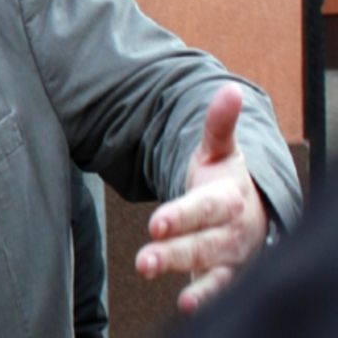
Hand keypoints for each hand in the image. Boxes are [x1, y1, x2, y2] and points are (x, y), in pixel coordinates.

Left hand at [134, 83, 268, 313]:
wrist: (253, 210)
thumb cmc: (226, 178)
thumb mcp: (222, 150)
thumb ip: (219, 124)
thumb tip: (227, 89)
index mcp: (228, 198)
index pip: (204, 209)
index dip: (181, 217)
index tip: (155, 225)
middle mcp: (232, 231)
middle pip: (203, 245)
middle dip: (174, 254)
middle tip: (143, 261)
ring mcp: (230, 257)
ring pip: (209, 272)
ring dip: (186, 281)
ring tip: (154, 280)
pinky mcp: (225, 276)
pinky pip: (217, 290)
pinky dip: (204, 299)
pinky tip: (186, 308)